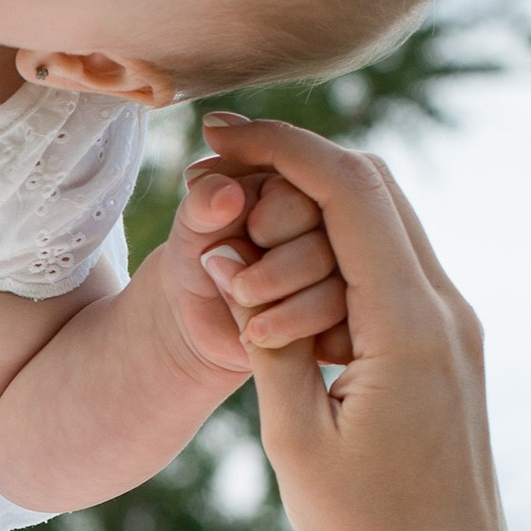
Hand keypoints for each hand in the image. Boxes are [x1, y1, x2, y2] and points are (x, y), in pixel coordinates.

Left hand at [163, 157, 351, 379]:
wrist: (196, 319)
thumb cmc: (197, 259)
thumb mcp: (190, 229)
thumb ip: (202, 204)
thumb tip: (227, 194)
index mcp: (300, 191)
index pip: (312, 196)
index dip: (276, 221)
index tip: (244, 238)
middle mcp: (330, 232)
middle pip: (334, 245)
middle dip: (282, 271)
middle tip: (242, 288)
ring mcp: (340, 279)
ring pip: (340, 292)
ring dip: (293, 311)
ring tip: (251, 324)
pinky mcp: (338, 324)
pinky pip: (339, 335)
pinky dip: (302, 339)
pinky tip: (268, 339)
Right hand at [191, 115, 516, 530]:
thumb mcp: (294, 438)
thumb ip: (266, 341)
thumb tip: (234, 264)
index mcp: (409, 324)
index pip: (350, 189)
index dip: (283, 145)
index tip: (219, 131)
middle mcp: (445, 310)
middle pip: (375, 187)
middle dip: (297, 166)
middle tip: (222, 171)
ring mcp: (454, 329)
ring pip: (386, 226)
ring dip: (315, 216)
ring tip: (243, 245)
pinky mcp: (448, 352)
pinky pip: (392, 274)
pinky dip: (338, 260)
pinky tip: (285, 291)